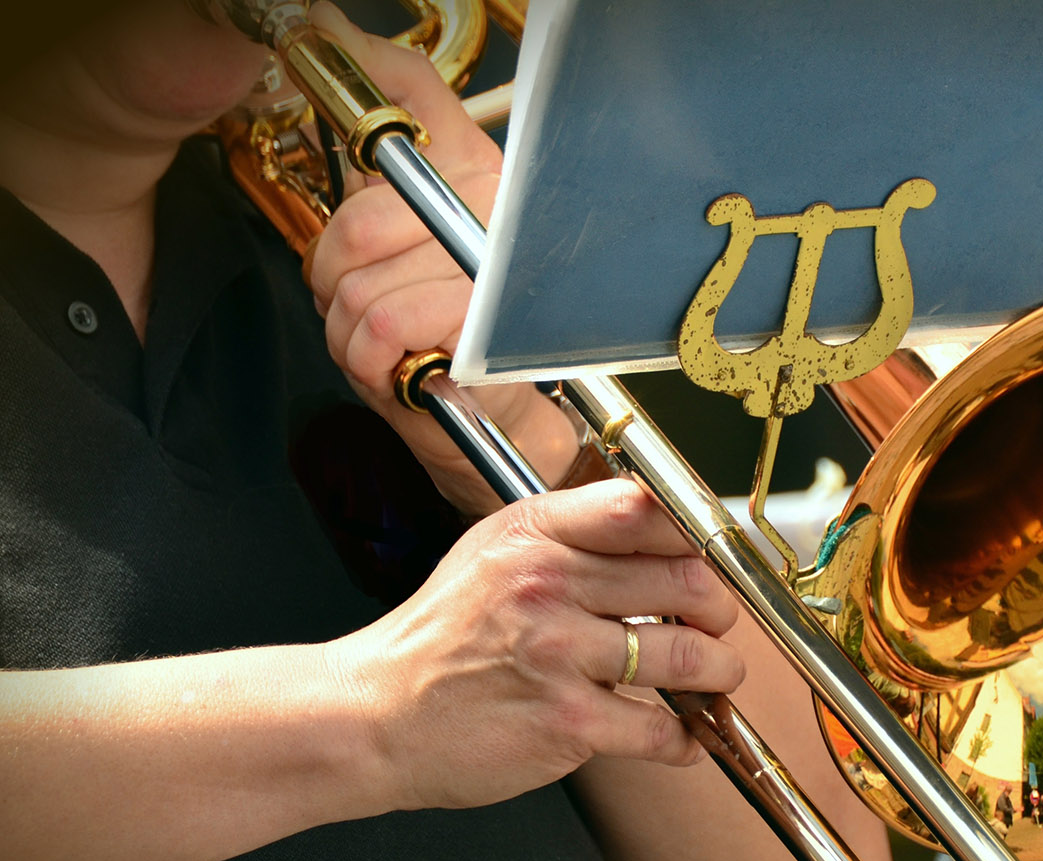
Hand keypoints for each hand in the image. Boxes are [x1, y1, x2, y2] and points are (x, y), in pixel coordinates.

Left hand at [304, 3, 578, 511]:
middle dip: (337, 279)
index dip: (364, 94)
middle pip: (362, 222)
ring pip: (361, 288)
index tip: (323, 59)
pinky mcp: (484, 334)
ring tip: (393, 344)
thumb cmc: (450, 328)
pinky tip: (405, 369)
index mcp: (482, 175)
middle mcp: (500, 216)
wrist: (500, 420)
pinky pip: (381, 328)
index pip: (416, 98)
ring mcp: (496, 276)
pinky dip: (371, 363)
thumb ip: (390, 128)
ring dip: (353, 333)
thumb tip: (335, 29)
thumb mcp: (408, 223)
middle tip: (368, 302)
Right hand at [332, 480, 744, 810]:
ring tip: (715, 675)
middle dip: (719, 608)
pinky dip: (685, 737)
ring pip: (689, 655)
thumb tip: (658, 523)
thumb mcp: (494, 552)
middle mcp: (548, 586)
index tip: (712, 556)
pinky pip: (660, 727)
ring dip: (719, 671)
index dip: (697, 532)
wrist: (373, 715)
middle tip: (717, 622)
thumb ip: (571, 531)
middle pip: (687, 580)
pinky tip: (682, 735)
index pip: (645, 508)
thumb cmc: (440, 636)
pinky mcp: (566, 722)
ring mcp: (558, 655)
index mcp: (535, 535)